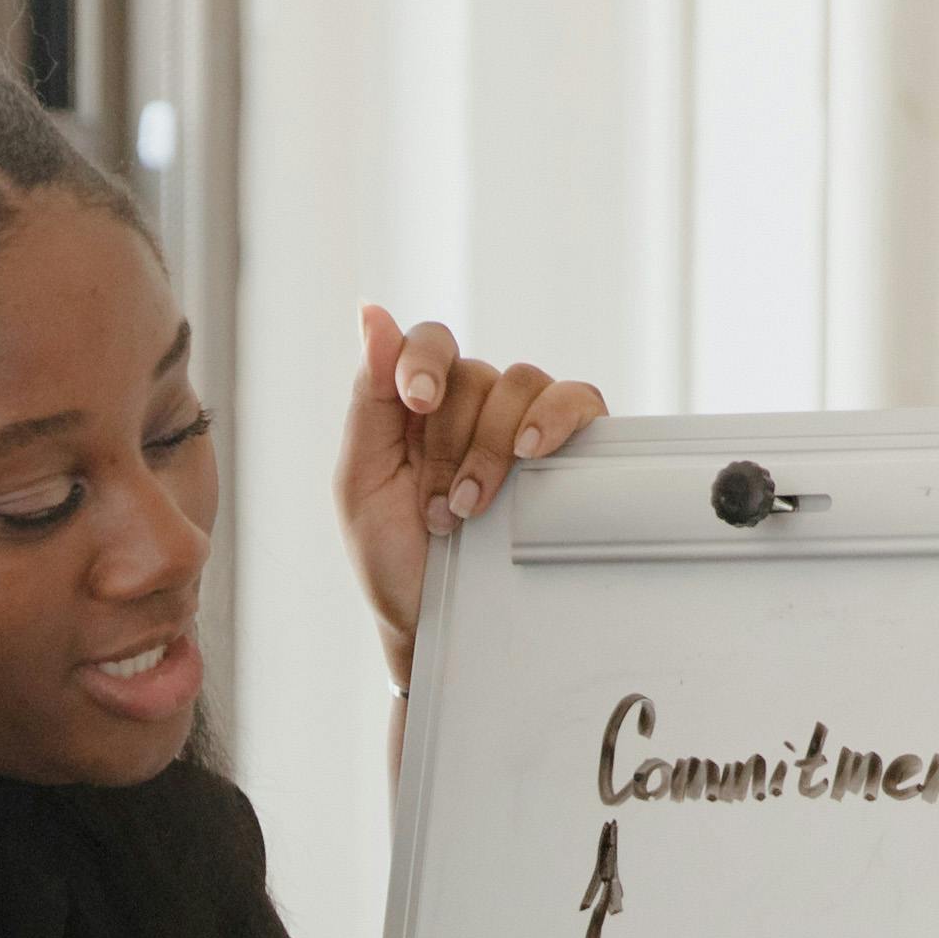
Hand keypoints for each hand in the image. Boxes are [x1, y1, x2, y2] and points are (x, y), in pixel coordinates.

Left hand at [342, 308, 606, 677]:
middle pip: (472, 373)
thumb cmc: (395, 558)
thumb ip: (367, 398)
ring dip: (490, 447)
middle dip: (449, 444)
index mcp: (416, 404)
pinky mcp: (570, 446)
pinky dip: (557, 418)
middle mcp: (471, 402)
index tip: (416, 401)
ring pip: (519, 385)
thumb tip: (370, 311)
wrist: (439, 626)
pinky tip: (533, 453)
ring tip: (470, 508)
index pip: (428, 342)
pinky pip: (577, 399)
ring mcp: (521, 421)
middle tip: (438, 507)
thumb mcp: (361, 481)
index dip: (422, 360)